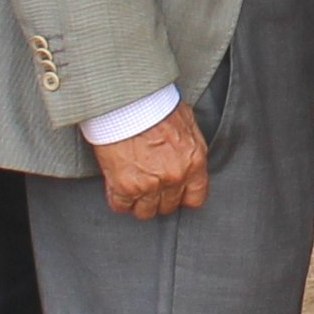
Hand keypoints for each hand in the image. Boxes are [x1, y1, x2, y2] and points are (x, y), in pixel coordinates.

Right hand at [95, 105, 209, 219]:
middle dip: (160, 198)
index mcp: (193, 163)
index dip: (183, 196)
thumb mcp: (187, 122)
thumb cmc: (155, 105)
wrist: (128, 102)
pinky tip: (118, 187)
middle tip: (151, 185)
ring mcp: (149, 185)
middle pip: (168, 206)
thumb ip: (189, 146)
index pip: (196, 198)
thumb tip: (187, 154)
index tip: (176, 192)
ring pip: (145, 212)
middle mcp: (174, 178)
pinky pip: (121, 206)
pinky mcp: (124, 186)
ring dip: (139, 202)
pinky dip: (118, 199)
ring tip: (134, 188)